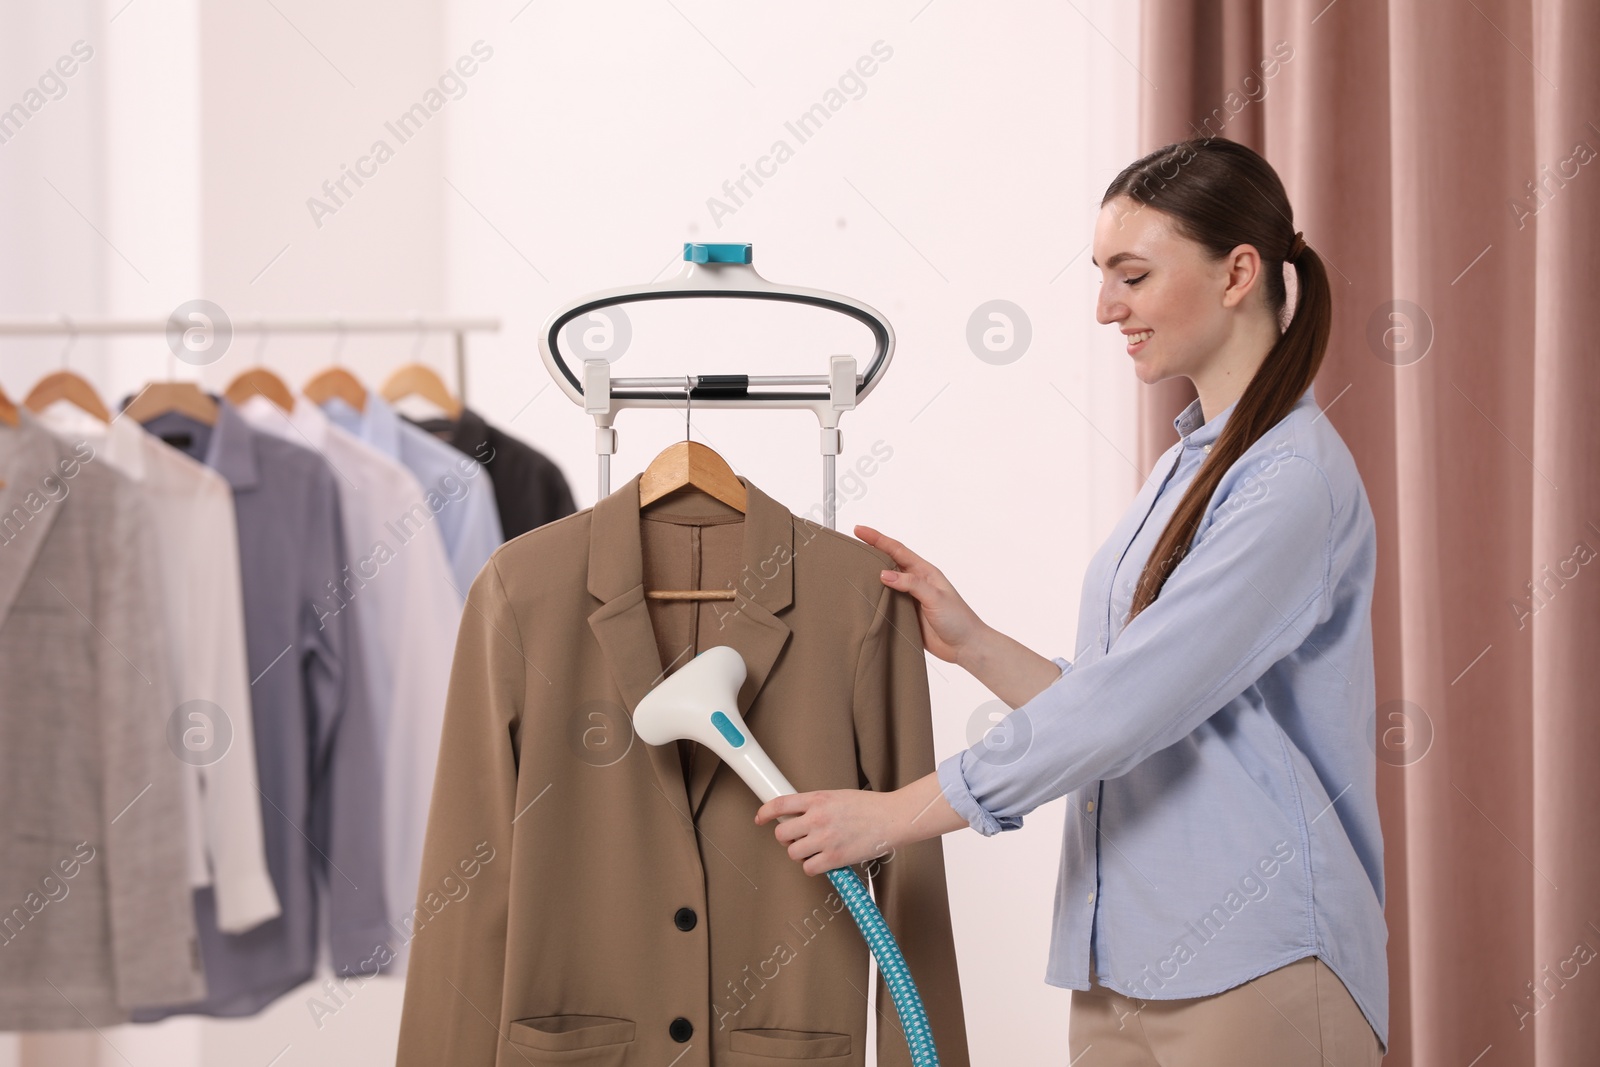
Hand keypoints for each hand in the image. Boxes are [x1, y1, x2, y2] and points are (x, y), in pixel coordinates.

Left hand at [754, 789, 902, 875]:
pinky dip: (812, 867)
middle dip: (787, 838)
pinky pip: (809, 868)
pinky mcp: (835, 858)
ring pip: (793, 853)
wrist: (892, 818)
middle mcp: (817, 818)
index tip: (760, 818)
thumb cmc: (868, 807)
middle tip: (798, 838)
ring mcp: (825, 839)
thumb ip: (816, 804)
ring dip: (800, 854)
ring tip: (814, 850)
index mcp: (817, 799)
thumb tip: (796, 815)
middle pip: (781, 833)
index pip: (780, 804)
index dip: (765, 812)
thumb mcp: (837, 796)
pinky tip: (822, 861)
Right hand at [853, 524, 988, 665]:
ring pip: (884, 583)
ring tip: (850, 567)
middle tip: (850, 545)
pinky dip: (873, 598)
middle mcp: (915, 582)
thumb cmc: (958, 620)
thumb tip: (884, 574)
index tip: (859, 530)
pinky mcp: (905, 614)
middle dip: (870, 551)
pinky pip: (886, 602)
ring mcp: (909, 598)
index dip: (877, 539)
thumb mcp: (936, 598)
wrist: (965, 647)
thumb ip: (911, 584)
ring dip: (869, 575)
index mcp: (925, 572)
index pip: (897, 550)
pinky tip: (862, 596)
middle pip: (888, 562)